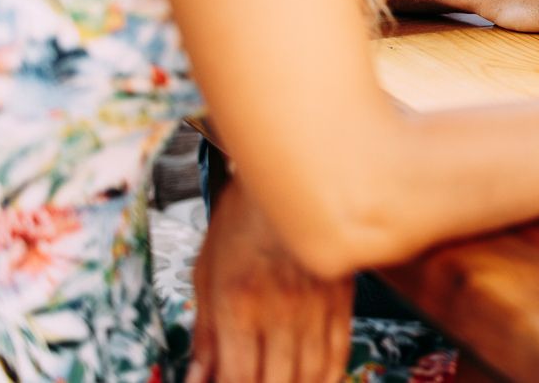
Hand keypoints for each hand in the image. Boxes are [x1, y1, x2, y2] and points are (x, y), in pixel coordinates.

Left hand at [189, 177, 350, 382]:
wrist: (292, 176)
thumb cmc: (242, 220)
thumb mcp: (206, 274)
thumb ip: (204, 334)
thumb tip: (198, 378)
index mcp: (239, 305)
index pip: (236, 377)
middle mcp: (280, 310)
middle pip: (275, 382)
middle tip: (252, 381)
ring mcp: (316, 305)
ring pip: (311, 373)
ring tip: (282, 381)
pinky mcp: (341, 297)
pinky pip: (339, 350)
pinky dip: (327, 374)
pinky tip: (316, 379)